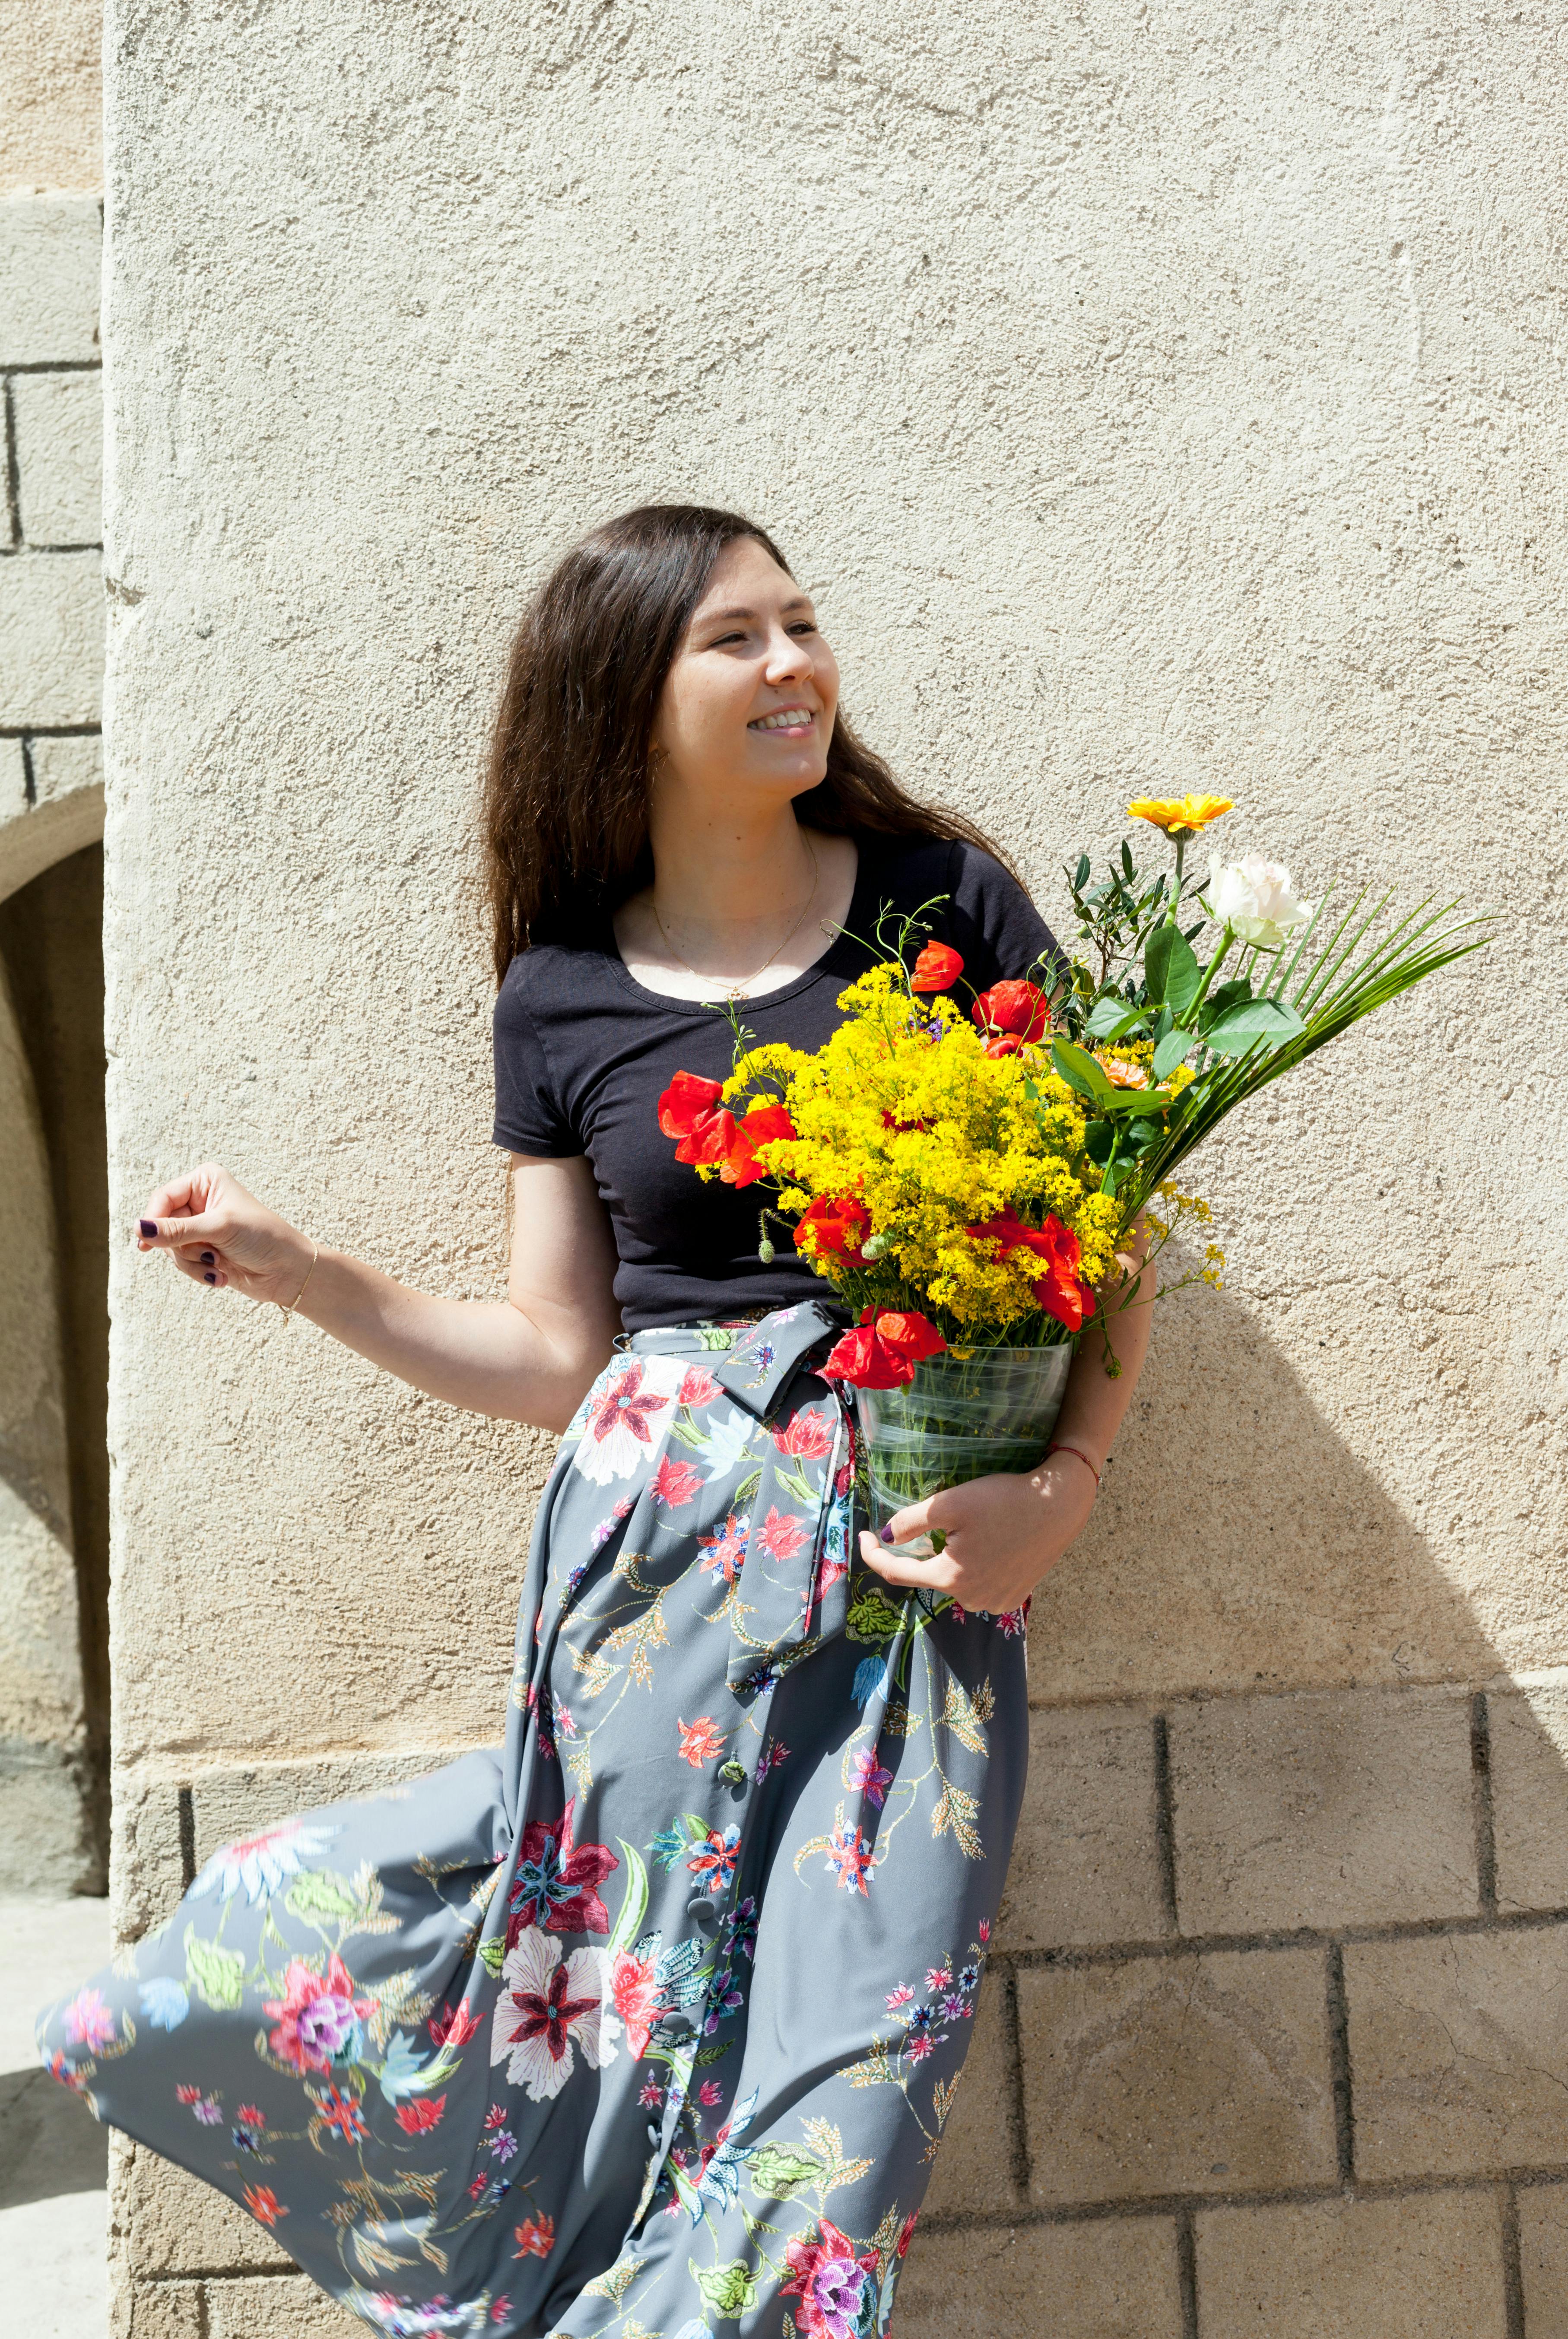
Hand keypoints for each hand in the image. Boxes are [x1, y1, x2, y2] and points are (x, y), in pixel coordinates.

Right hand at [134, 1162, 314, 1308]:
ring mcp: (200, 1227)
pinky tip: (222, 1276)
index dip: (154, 1221)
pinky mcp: (202, 1251)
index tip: (147, 1245)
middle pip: (162, 1226)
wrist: (289, 1271)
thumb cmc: (263, 1237)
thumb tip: (139, 1228)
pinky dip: (200, 1273)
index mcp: (205, 1180)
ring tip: (219, 1265)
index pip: (163, 1198)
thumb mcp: (219, 1228)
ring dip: (194, 1263)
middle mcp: (199, 1201)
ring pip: (170, 1249)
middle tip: (208, 1254)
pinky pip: (182, 1264)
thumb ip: (177, 1230)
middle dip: (183, 1247)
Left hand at [858, 1451, 1099, 1612]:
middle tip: (929, 1522)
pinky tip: (986, 1545)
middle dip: (921, 1552)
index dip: (873, 1554)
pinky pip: (980, 1585)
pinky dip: (974, 1568)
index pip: (897, 1574)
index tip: (863, 1535)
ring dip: (950, 1560)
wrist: (1059, 1505)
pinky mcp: (1014, 1596)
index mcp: (951, 1578)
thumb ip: (911, 1522)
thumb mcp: (950, 1503)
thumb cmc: (1004, 1500)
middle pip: (930, 1576)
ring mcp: (995, 1602)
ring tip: (965, 1530)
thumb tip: (886, 1537)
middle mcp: (971, 1599)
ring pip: (956, 1581)